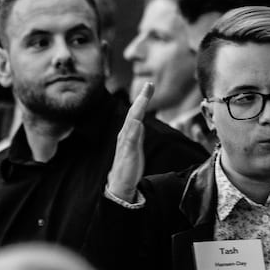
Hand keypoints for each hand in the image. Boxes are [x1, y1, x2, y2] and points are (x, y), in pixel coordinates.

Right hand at [106, 83, 151, 203]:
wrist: (120, 184)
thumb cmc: (128, 165)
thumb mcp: (135, 146)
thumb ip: (137, 134)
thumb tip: (140, 122)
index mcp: (128, 132)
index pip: (136, 112)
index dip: (142, 98)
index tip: (149, 86)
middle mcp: (125, 135)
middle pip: (133, 113)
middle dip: (141, 99)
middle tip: (149, 85)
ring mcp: (125, 143)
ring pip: (131, 123)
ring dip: (137, 110)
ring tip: (143, 98)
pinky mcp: (127, 154)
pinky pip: (130, 140)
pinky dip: (133, 130)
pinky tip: (138, 122)